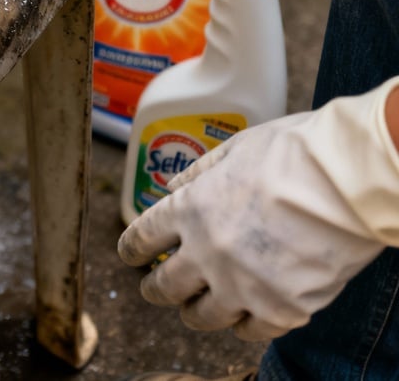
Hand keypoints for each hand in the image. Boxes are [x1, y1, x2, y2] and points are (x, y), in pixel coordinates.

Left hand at [119, 78, 398, 340]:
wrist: (351, 181)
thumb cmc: (296, 154)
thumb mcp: (235, 150)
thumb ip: (199, 174)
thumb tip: (172, 188)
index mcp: (189, 210)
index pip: (140, 239)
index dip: (130, 250)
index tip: (130, 257)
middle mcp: (206, 252)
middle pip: (163, 288)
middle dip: (155, 290)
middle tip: (156, 290)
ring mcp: (242, 285)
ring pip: (201, 317)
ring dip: (196, 311)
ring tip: (198, 308)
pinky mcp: (281, 309)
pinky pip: (251, 330)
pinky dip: (245, 324)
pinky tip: (246, 317)